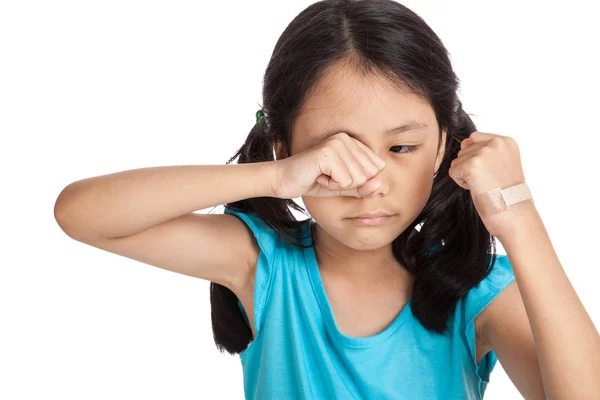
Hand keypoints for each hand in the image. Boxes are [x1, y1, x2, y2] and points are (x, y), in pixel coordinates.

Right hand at [271, 132, 387, 198]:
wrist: (284, 180)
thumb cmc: (313, 182)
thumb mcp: (344, 187)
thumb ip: (363, 187)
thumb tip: (382, 186)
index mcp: (353, 142)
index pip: (376, 168)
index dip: (357, 181)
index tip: (336, 176)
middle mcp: (346, 139)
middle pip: (368, 175)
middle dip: (349, 184)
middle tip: (328, 177)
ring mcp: (337, 143)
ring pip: (357, 179)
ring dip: (338, 185)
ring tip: (323, 176)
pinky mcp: (328, 153)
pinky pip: (345, 181)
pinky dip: (331, 186)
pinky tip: (318, 176)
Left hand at [449, 131, 532, 237]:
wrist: (513, 213)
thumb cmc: (506, 193)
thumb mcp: (502, 164)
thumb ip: (484, 149)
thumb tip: (463, 142)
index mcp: (506, 141)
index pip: (474, 138)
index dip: (476, 157)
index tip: (492, 172)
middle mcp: (496, 143)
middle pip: (464, 150)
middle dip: (471, 167)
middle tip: (490, 181)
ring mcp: (484, 153)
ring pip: (457, 161)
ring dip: (466, 176)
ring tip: (485, 185)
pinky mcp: (472, 165)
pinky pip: (453, 171)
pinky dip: (462, 183)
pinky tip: (478, 188)